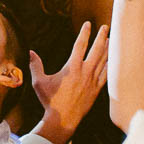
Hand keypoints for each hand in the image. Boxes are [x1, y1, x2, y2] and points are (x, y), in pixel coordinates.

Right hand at [28, 21, 109, 143]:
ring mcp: (92, 81)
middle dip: (101, 37)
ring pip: (103, 61)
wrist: (63, 120)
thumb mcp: (39, 82)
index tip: (88, 24)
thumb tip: (30, 52)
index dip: (85, 33)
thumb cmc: (50, 101)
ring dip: (107, 49)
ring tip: (111, 40)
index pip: (80, 45)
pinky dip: (110, 66)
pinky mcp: (96, 90)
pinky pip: (106, 75)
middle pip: (96, 50)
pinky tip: (113, 61)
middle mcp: (85, 72)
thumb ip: (35, 65)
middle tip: (106, 27)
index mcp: (72, 68)